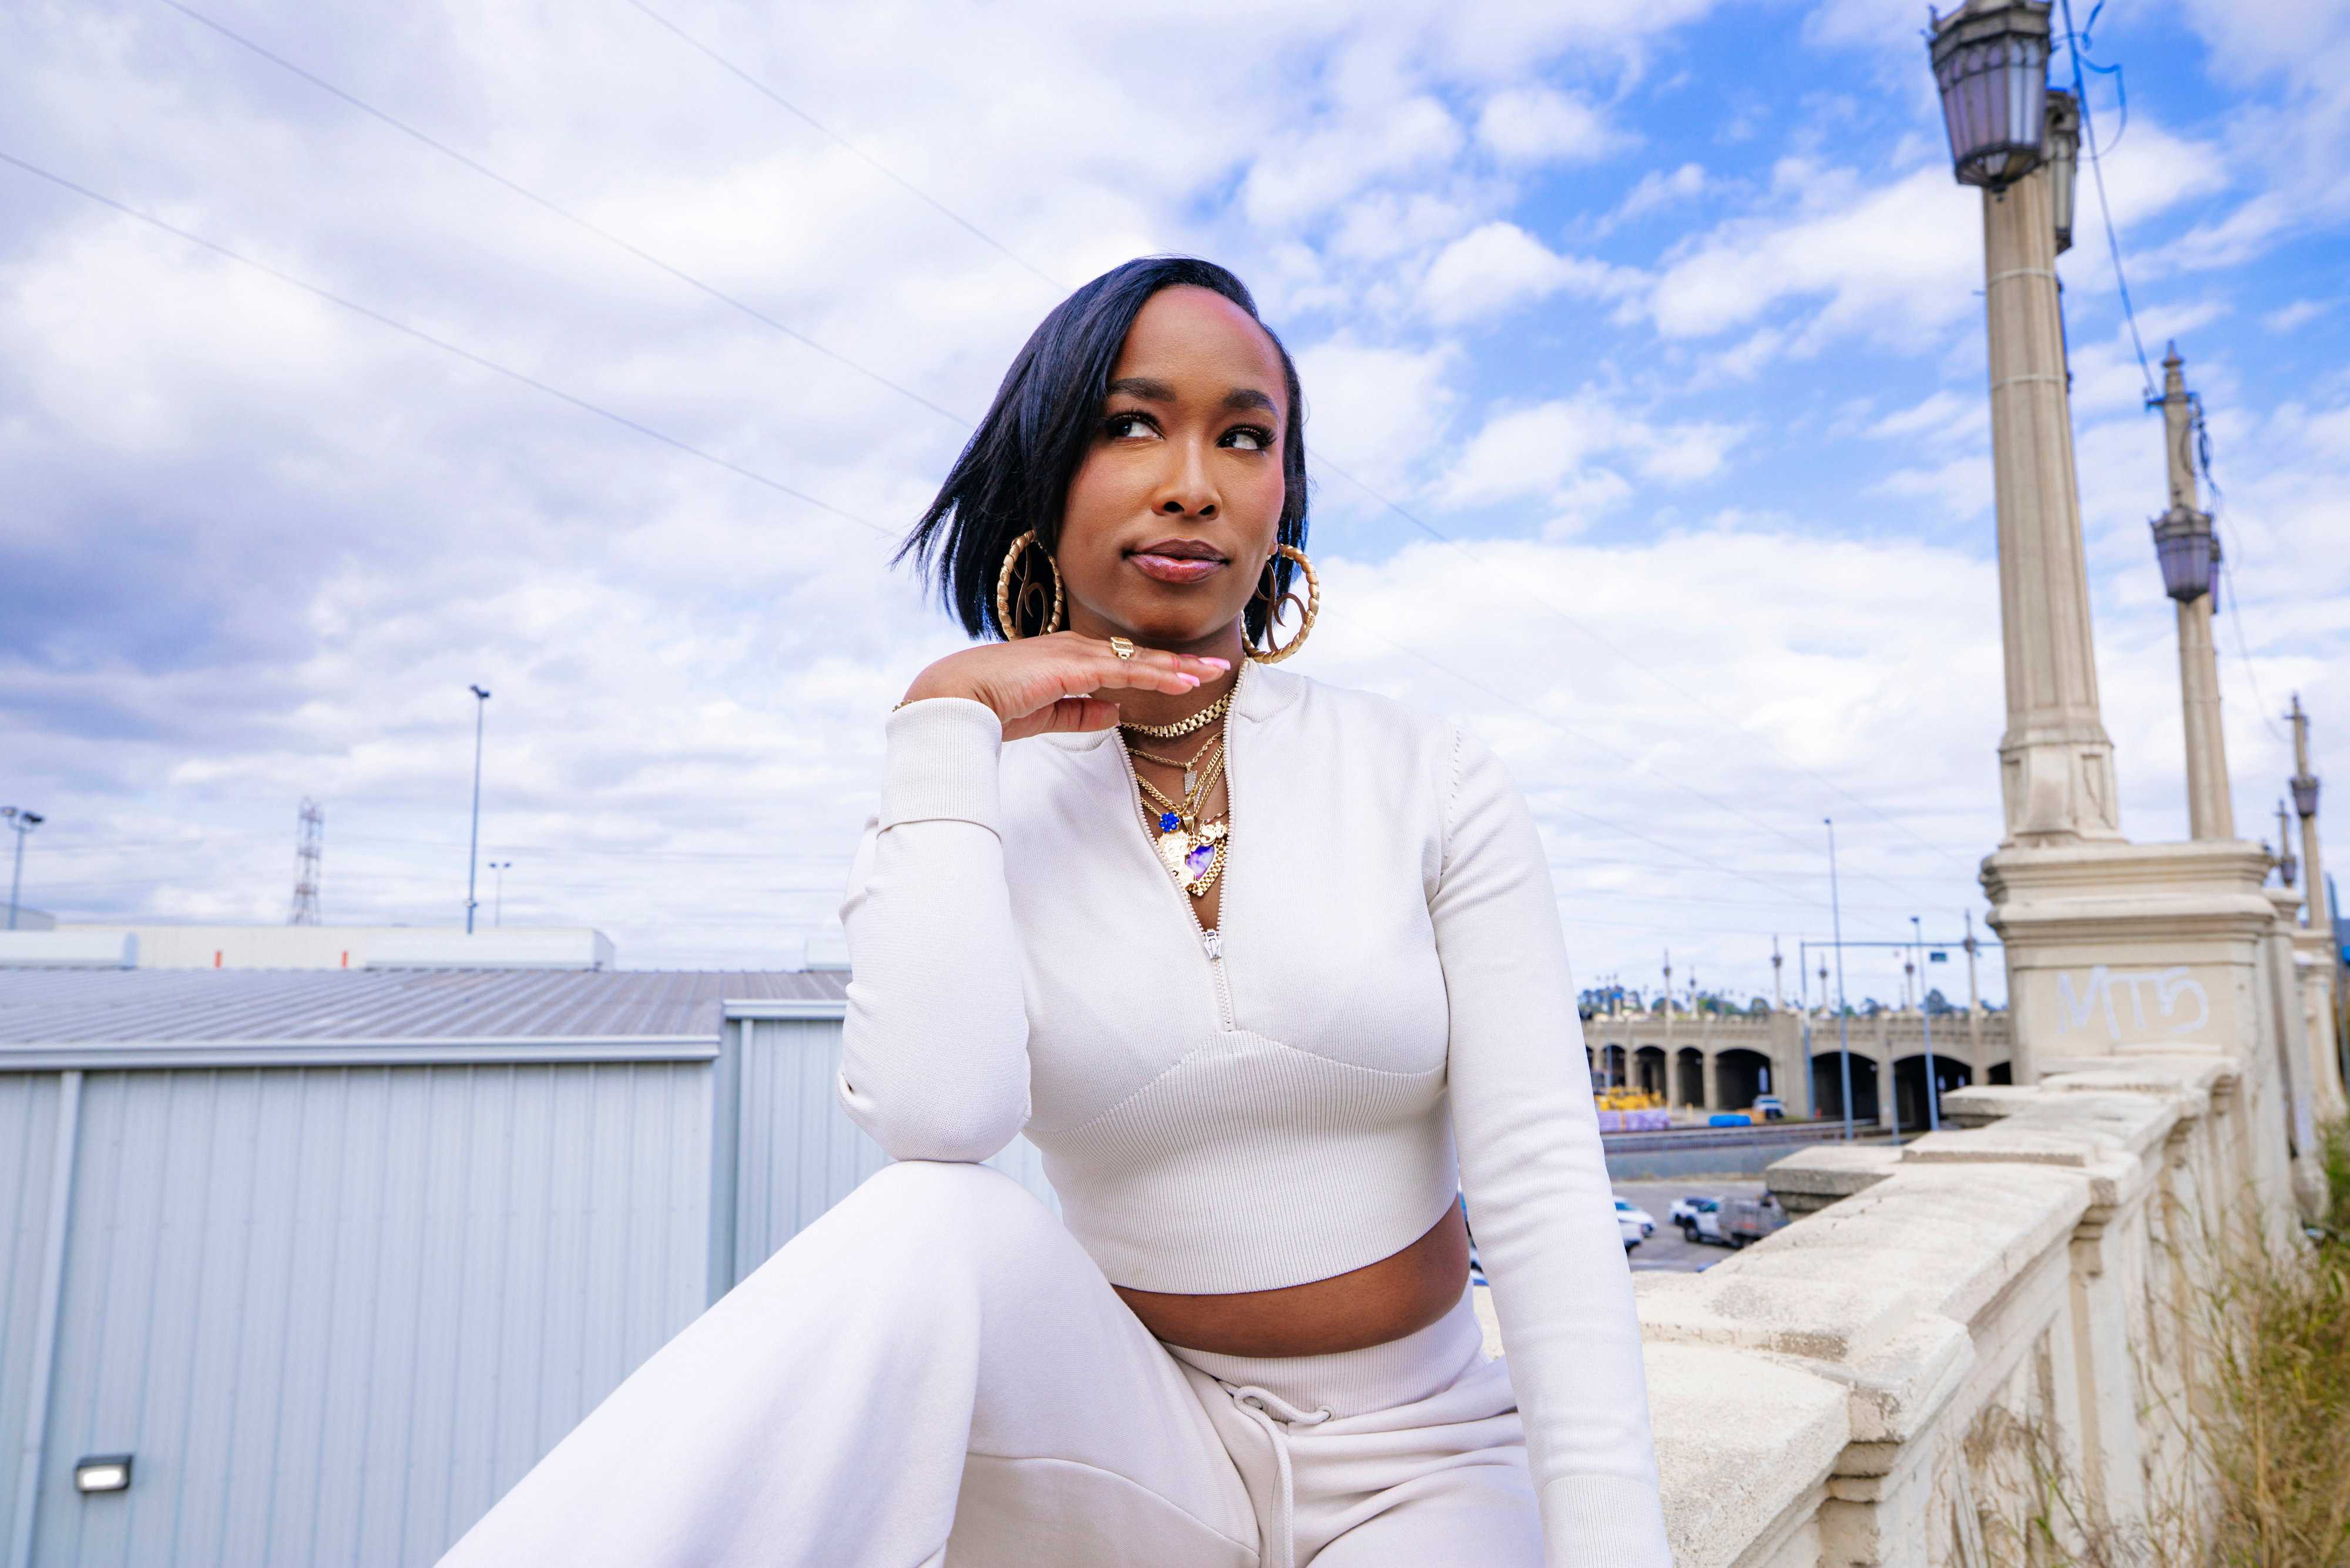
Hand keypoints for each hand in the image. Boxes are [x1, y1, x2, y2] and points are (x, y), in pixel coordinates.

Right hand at [900, 635, 1230, 741]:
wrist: (958, 699)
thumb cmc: (993, 707)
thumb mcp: (1046, 714)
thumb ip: (1081, 713)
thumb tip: (1117, 714)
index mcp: (1067, 657)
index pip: (1122, 661)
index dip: (1156, 667)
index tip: (1186, 675)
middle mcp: (1076, 648)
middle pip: (1138, 655)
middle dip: (1178, 662)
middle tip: (1215, 667)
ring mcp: (1075, 653)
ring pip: (1138, 659)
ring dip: (1177, 667)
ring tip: (1211, 673)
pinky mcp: (1074, 665)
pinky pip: (1125, 670)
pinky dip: (1156, 674)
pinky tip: (1182, 681)